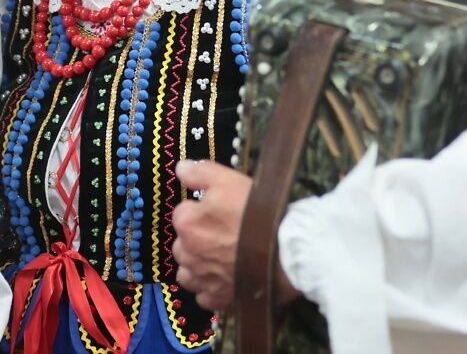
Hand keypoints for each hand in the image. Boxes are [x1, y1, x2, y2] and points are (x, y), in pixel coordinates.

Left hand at [171, 160, 300, 311]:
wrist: (286, 248)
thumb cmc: (257, 211)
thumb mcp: (228, 179)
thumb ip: (200, 172)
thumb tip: (180, 168)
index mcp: (187, 222)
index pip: (183, 212)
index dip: (201, 209)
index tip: (219, 209)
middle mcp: (188, 253)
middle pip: (183, 243)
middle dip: (197, 237)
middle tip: (223, 232)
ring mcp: (202, 278)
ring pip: (188, 271)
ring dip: (198, 264)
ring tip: (220, 257)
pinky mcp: (218, 298)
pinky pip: (204, 295)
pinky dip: (210, 288)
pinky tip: (224, 278)